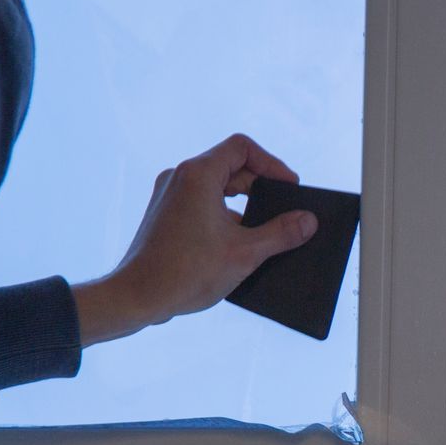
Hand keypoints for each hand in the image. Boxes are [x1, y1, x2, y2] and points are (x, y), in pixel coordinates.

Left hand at [72, 133, 318, 345]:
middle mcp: (179, 177)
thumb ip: (281, 233)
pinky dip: (222, 214)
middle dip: (260, 185)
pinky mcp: (164, 214)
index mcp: (198, 175)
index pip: (242, 148)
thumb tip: (308, 220)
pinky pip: (200, 202)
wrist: (137, 296)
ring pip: (215, 186)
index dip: (272, 164)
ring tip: (261, 229)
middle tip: (282, 210)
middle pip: (230, 166)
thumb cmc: (185, 272)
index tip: (289, 187)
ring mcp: (169, 196)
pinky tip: (235, 243)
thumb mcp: (245, 252)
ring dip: (242, 202)